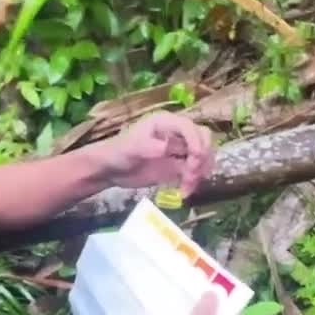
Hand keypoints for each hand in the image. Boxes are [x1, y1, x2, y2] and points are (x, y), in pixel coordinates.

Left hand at [91, 112, 215, 196]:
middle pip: (203, 139)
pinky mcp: (178, 166)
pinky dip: (194, 181)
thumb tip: (167, 148)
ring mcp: (179, 150)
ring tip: (187, 187)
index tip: (195, 159)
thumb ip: (150, 146)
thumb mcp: (132, 147)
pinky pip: (195, 171)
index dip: (196, 141)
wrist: (111, 170)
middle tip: (192, 174)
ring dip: (200, 171)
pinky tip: (185, 192)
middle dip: (202, 156)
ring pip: (203, 156)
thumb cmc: (118, 152)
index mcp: (166, 122)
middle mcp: (176, 133)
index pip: (189, 127)